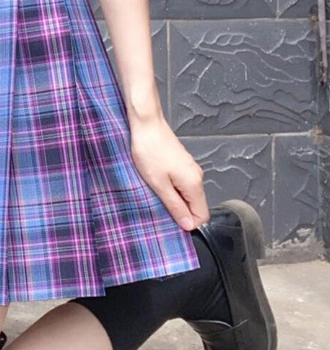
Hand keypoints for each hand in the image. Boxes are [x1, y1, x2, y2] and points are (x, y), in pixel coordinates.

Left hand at [129, 114, 208, 231]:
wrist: (146, 124)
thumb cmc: (149, 150)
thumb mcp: (159, 184)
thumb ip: (175, 206)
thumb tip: (189, 225)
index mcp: (194, 183)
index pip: (202, 215)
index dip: (188, 223)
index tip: (170, 221)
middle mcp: (197, 176)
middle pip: (195, 205)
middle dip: (179, 210)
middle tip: (158, 205)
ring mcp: (190, 168)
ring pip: (186, 194)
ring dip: (172, 197)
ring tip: (154, 189)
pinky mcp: (181, 162)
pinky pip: (181, 182)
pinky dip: (170, 186)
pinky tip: (155, 179)